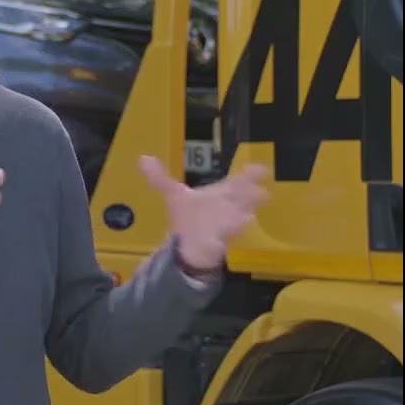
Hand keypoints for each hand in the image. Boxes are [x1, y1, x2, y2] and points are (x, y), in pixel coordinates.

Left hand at [139, 155, 269, 271]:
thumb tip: (142, 157)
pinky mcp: (220, 243)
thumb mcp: (174, 196)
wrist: (188, 247)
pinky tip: (239, 228)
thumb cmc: (188, 218)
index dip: (250, 175)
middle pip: (242, 198)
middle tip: (262, 192)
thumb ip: (159, 178)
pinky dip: (231, 232)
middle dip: (250, 195)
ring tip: (248, 213)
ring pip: (238, 217)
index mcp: (220, 194)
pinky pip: (228, 237)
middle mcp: (227, 206)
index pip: (238, 181)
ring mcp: (227, 225)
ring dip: (242, 215)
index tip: (262, 169)